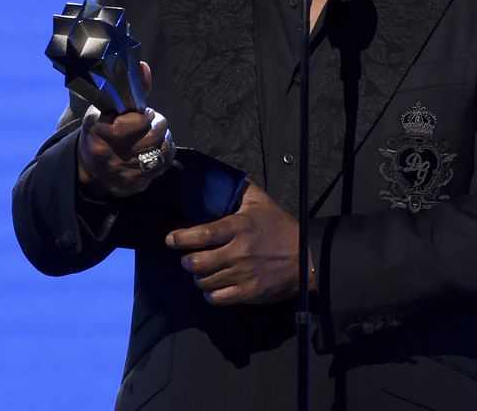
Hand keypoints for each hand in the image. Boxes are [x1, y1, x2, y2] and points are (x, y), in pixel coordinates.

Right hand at [77, 62, 171, 198]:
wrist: (90, 169)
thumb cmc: (99, 132)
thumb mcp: (105, 109)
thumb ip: (128, 90)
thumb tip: (144, 67)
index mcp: (101, 134)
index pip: (136, 122)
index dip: (146, 116)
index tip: (145, 113)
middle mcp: (112, 157)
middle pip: (153, 137)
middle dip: (158, 125)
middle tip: (153, 121)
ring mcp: (126, 174)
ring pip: (162, 152)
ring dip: (164, 139)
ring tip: (155, 134)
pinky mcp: (136, 185)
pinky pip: (163, 166)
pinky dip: (165, 153)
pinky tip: (157, 148)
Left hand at [166, 182, 312, 304]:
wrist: (306, 257)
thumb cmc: (280, 228)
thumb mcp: (261, 202)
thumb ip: (241, 189)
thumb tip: (220, 177)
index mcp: (240, 227)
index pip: (203, 234)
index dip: (181, 238)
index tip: (171, 239)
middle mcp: (239, 252)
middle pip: (197, 263)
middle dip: (186, 261)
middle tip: (187, 258)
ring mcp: (243, 274)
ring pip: (204, 281)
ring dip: (198, 277)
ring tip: (202, 271)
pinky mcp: (249, 292)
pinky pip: (217, 298)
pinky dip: (211, 294)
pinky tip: (214, 285)